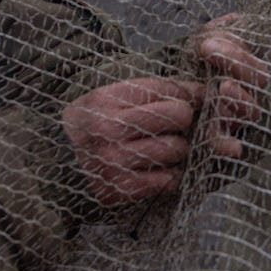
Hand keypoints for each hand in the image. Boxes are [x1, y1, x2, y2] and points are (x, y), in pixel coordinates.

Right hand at [62, 18, 266, 205]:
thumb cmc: (97, 124)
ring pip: (178, 148)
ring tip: (161, 148)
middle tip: (175, 126)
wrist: (58, 165)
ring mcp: (113, 160)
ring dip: (178, 150)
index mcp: (109, 98)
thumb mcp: (116, 96)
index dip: (191, 94)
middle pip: (180, 115)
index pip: (171, 87)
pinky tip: (154, 169)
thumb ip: (161, 87)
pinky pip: (169, 180)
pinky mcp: (120, 189)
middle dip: (184, 121)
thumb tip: (212, 81)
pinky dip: (169, 176)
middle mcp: (109, 127)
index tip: (197, 99)